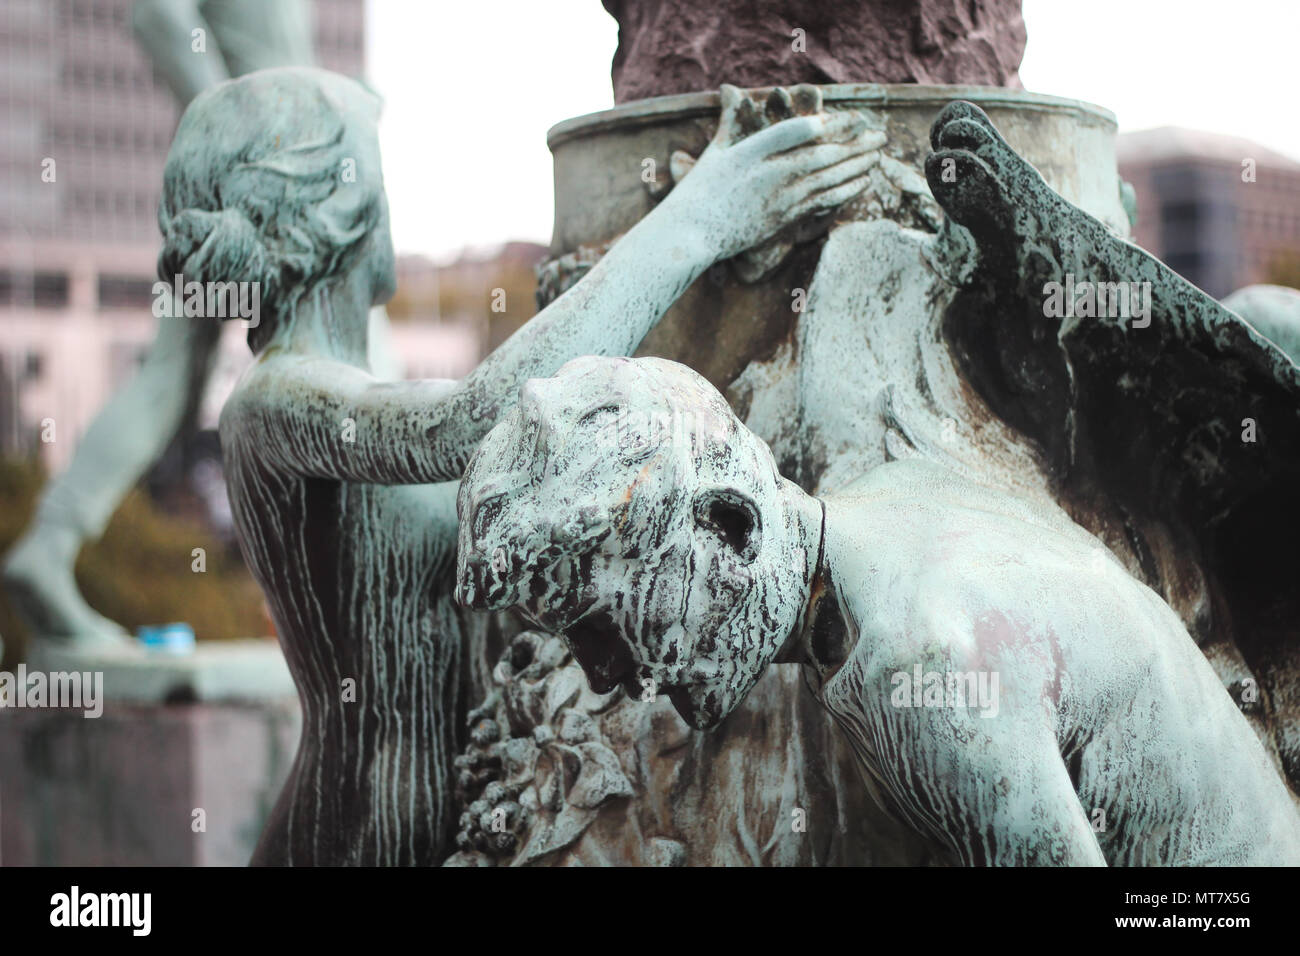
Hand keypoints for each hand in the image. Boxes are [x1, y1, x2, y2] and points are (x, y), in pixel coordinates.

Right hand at [661, 84, 884, 260]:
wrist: (690, 236)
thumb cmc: (698, 192)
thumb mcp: (714, 151)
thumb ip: (730, 120)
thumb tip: (729, 89)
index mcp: (751, 152)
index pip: (796, 131)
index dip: (827, 124)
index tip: (851, 118)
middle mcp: (768, 173)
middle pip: (820, 153)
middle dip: (854, 142)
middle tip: (879, 132)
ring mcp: (778, 198)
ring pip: (826, 177)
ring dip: (857, 163)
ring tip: (878, 152)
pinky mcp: (783, 218)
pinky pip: (822, 201)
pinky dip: (846, 190)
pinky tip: (864, 180)